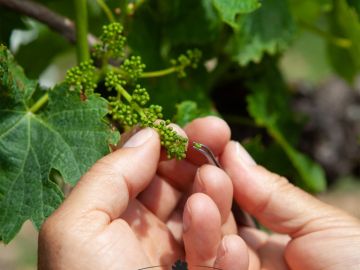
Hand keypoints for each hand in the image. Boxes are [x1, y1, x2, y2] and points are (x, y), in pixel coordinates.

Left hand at [38, 117, 240, 269]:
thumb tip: (149, 133)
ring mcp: (178, 256)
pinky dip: (227, 247)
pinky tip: (228, 247)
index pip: (146, 168)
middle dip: (200, 162)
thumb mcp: (78, 228)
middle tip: (218, 142)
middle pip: (181, 184)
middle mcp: (146, 233)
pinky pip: (222, 255)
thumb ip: (110, 174)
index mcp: (115, 216)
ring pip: (207, 213)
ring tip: (215, 186)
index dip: (169, 145)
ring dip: (216, 196)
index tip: (192, 129)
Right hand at [215, 138, 359, 268]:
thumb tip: (233, 151)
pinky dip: (216, 263)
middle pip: (210, 227)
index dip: (218, 180)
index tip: (211, 152)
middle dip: (206, 196)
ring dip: (201, 226)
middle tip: (206, 171)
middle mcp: (245, 263)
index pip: (229, 207)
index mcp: (266, 244)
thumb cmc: (357, 267)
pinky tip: (230, 245)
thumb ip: (271, 194)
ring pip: (203, 254)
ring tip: (203, 197)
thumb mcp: (319, 226)